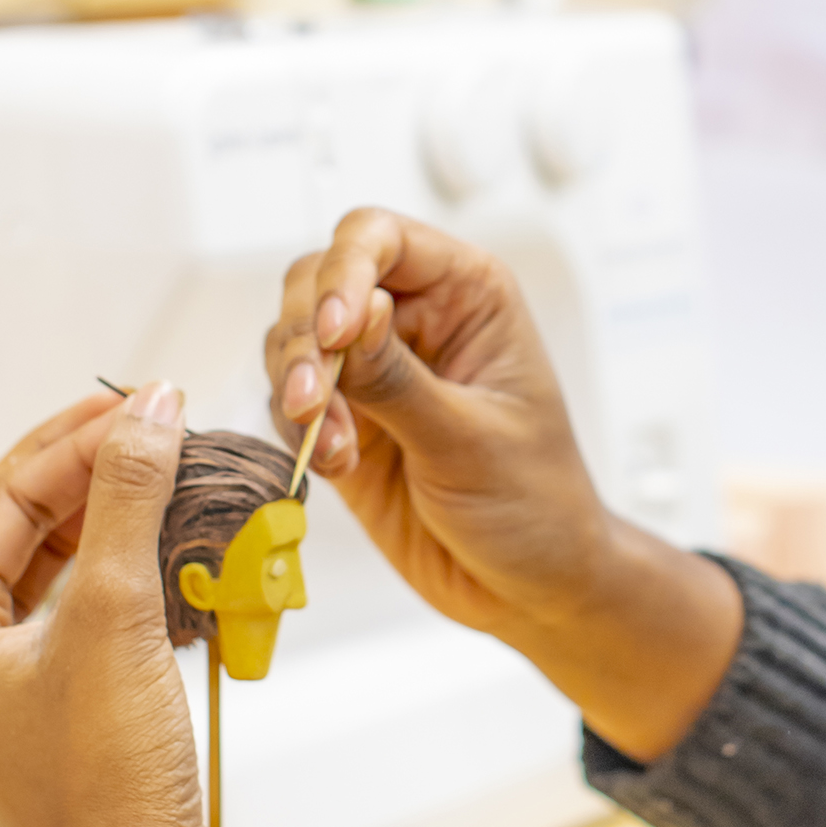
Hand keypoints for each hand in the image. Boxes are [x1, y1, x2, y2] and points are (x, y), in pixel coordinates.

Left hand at [0, 383, 220, 826]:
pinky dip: (133, 566)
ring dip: (117, 514)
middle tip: (162, 418)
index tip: (147, 397)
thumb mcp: (115, 614)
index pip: (0, 497)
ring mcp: (10, 680)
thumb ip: (128, 498)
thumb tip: (152, 406)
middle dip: (93, 469)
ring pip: (60, 562)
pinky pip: (89, 605)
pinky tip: (178, 539)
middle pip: (23, 522)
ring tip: (176, 466)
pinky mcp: (62, 702)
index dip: (74, 439)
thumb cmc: (105, 772)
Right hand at [266, 209, 743, 760]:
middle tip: (315, 400)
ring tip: (335, 445)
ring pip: (293, 340)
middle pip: (318, 280)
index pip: (379, 238)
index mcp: (467, 295)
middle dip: (306, 338)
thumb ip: (400, 378)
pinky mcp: (346, 423)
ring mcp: (375, 372)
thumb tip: (354, 311)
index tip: (336, 331)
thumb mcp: (471, 440)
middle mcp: (415, 320)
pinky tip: (334, 465)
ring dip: (297, 387)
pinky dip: (297, 429)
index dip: (345, 270)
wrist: (530, 588)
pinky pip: (290, 402)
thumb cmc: (536, 504)